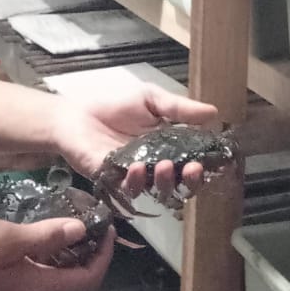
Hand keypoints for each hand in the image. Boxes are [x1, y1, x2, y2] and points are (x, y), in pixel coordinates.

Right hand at [0, 218, 114, 290]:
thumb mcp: (9, 239)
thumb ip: (46, 236)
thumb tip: (82, 232)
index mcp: (39, 290)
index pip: (87, 278)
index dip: (103, 254)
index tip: (107, 227)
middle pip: (73, 279)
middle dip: (88, 252)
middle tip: (90, 220)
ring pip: (55, 276)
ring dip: (67, 252)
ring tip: (69, 222)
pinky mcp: (4, 288)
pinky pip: (37, 274)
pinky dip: (47, 256)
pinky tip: (41, 234)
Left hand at [49, 84, 219, 200]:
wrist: (75, 115)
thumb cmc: (114, 106)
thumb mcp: (151, 99)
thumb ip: (179, 108)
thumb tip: (214, 113)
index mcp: (168, 149)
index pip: (192, 164)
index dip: (205, 167)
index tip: (214, 161)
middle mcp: (155, 167)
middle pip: (180, 184)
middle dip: (190, 181)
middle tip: (192, 168)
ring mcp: (135, 178)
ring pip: (157, 191)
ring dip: (164, 181)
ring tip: (164, 165)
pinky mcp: (113, 183)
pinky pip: (129, 190)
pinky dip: (136, 181)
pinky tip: (136, 166)